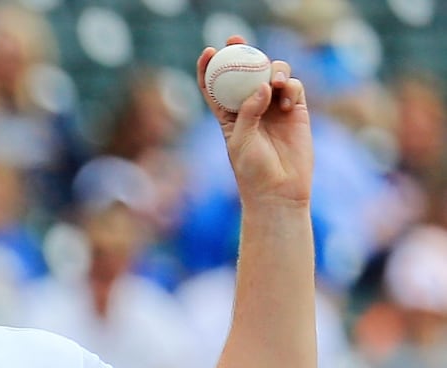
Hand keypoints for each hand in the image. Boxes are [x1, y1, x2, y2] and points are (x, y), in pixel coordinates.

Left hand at [197, 37, 312, 206]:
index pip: (215, 86)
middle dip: (242, 51)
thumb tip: (261, 86)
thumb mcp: (241, 142)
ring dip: (273, 70)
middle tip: (238, 40)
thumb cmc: (252, 171)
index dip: (209, 67)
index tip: (209, 51)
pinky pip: (294, 86)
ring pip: (273, 73)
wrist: (280, 190)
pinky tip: (288, 104)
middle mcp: (251, 106)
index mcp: (228, 115)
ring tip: (275, 84)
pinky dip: (291, 88)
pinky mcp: (297, 110)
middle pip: (245, 71)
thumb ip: (248, 113)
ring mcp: (274, 106)